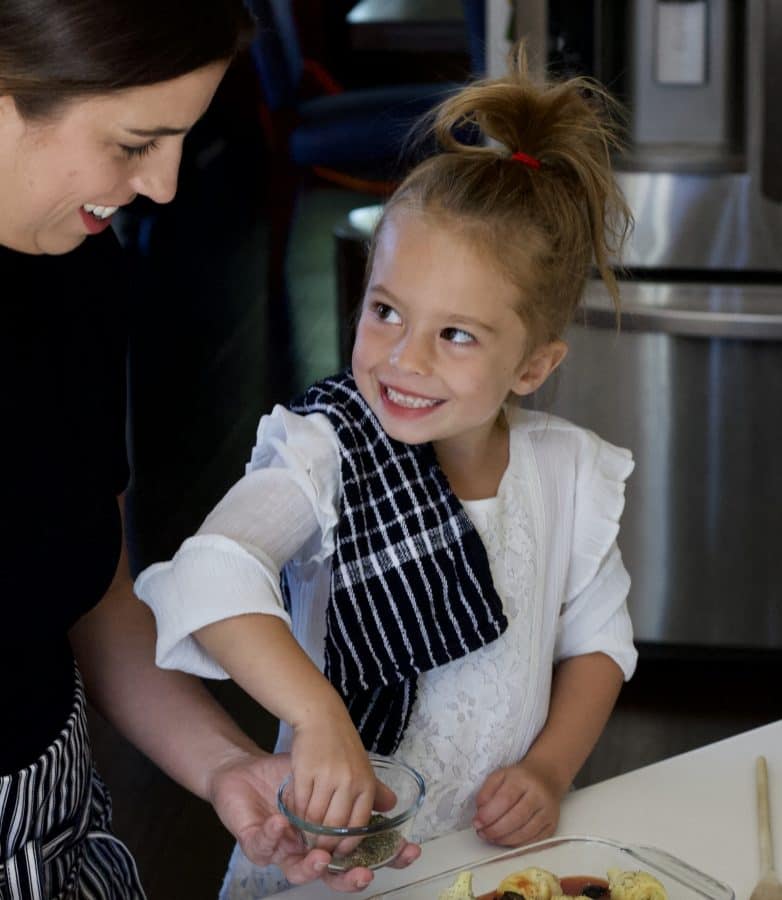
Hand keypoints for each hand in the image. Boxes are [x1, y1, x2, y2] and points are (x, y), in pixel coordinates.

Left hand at [207, 750, 420, 890]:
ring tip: (322, 855)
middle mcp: (307, 853)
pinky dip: (273, 836)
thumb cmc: (288, 779)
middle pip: (332, 879)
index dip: (386, 859)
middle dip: (348, 880)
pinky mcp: (255, 844)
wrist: (247, 771)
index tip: (409, 852)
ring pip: (297, 872)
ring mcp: (281, 852)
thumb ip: (358, 791)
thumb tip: (393, 802)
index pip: (360, 856)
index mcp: (328, 841)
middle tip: (363, 874)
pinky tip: (281, 821)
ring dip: (311, 867)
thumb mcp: (328, 778)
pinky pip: (264, 847)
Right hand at [289, 705, 376, 852]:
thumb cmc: (343, 745)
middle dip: (325, 844)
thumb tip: (392, 808)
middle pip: (336, 827)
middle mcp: (350, 782)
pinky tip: (296, 816)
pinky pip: (300, 804)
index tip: (338, 853)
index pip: (359, 826)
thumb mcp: (364, 767)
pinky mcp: (306, 772)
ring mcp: (328, 777)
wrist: (322, 718)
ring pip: (316, 819)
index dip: (347, 844)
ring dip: (308, 831)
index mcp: (366, 785)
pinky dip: (297, 815)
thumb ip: (375, 791)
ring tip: (305, 835)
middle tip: (318, 850)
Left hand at [472, 759, 563, 845]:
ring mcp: (548, 812)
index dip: (489, 814)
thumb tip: (480, 812)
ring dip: (505, 840)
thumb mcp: (500, 776)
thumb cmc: (520, 779)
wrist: (546, 778)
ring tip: (491, 837)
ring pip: (526, 832)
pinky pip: (535, 841)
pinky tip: (506, 841)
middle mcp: (538, 795)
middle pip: (516, 818)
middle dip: (495, 829)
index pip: (505, 799)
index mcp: (523, 779)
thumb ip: (486, 791)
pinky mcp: (552, 825)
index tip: (477, 822)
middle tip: (482, 832)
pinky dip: (518, 845)